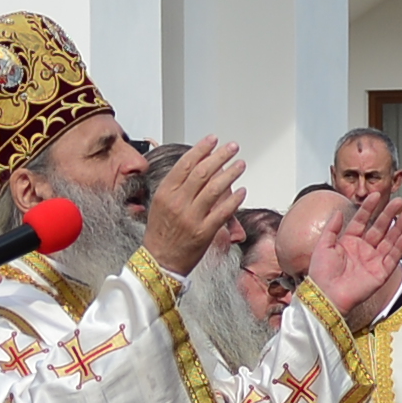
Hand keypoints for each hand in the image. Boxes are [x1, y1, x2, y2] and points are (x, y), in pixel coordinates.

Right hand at [137, 139, 247, 273]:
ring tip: (240, 164)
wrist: (159, 262)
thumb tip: (199, 168)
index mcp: (165, 193)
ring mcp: (191, 218)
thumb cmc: (160, 234)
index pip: (185, 164)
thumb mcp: (161, 205)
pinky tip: (242, 190)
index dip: (201, 149)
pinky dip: (234, 200)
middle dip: (220, 156)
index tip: (213, 140)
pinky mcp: (203, 233)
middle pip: (202, 172)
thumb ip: (177, 187)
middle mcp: (178, 203)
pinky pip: (222, 212)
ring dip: (230, 173)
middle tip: (232, 147)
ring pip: (214, 189)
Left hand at [302, 184, 401, 307]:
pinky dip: (400, 246)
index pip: (361, 220)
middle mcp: (363, 250)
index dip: (368, 208)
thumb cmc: (321, 273)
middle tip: (398, 201)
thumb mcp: (323, 245)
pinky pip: (393, 258)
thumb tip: (338, 211)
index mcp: (349, 242)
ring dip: (398, 227)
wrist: (326, 295)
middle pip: (379, 228)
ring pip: (389, 240)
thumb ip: (332, 228)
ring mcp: (373, 261)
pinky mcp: (381, 273)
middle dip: (388, 214)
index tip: (376, 195)